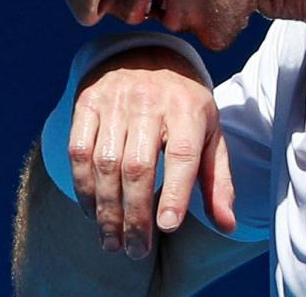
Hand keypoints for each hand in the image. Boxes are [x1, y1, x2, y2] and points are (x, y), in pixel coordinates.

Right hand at [68, 46, 235, 258]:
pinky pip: (78, 150)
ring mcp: (115, 101)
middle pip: (138, 166)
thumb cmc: (186, 107)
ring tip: (113, 241)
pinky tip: (92, 211)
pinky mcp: (87, 102)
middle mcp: (150, 102)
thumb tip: (227, 225)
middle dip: (134, 215)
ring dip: (106, 209)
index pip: (180, 154)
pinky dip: (83, 186)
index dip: (174, 192)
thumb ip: (218, 181)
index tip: (167, 227)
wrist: (148, 56)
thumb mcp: (210, 135)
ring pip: (105, 163)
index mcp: (188, 109)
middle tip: (135, 250)